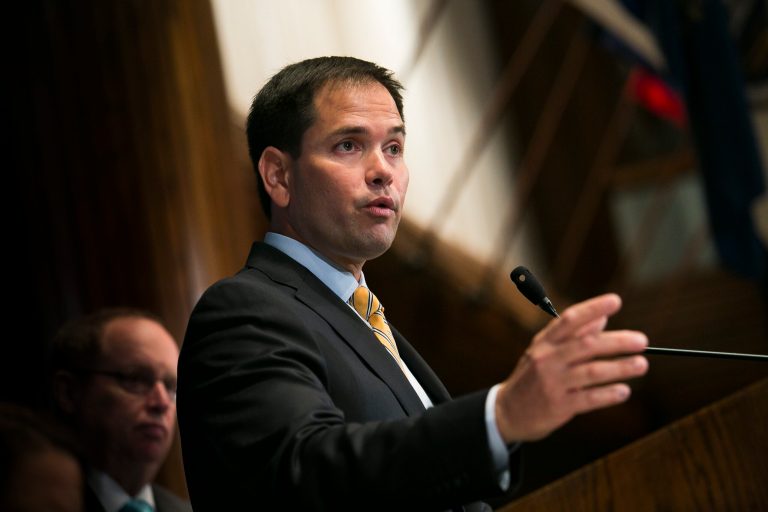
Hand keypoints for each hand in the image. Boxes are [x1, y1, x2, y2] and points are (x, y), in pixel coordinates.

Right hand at [494, 293, 647, 442]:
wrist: (507, 412)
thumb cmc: (532, 378)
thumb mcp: (545, 352)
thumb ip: (573, 336)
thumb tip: (602, 318)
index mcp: (544, 342)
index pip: (570, 320)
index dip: (592, 308)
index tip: (615, 301)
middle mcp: (547, 359)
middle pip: (586, 345)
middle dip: (617, 342)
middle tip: (642, 341)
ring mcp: (552, 383)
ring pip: (591, 372)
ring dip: (620, 368)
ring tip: (641, 365)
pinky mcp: (558, 406)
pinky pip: (589, 399)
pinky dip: (608, 395)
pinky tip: (624, 392)